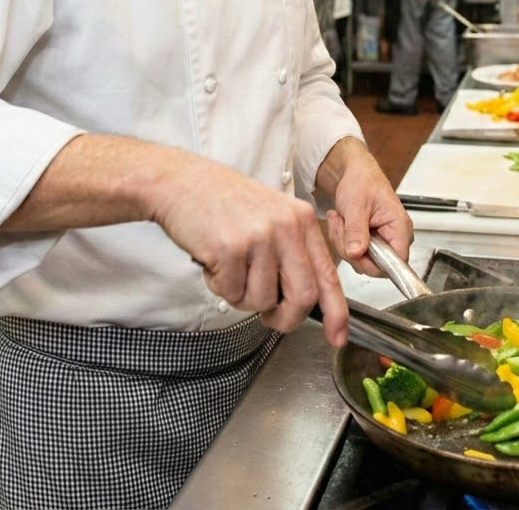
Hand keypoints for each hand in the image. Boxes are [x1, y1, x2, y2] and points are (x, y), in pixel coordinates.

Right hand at [149, 157, 349, 346]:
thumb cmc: (223, 201)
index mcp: (300, 218)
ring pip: (262, 300)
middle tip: (269, 317)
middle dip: (285, 318)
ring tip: (229, 266)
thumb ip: (292, 251)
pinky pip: (231, 293)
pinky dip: (219, 286)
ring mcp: (258, 237)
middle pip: (303, 297)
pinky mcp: (230, 249)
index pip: (328, 274)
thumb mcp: (271, 215)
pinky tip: (213, 260)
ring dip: (242, 296)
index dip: (336, 312)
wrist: (181, 182)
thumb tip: (308, 299)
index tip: (337, 337)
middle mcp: (285, 226)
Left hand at [316, 137, 411, 276]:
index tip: (353, 249)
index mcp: (400, 228)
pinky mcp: (370, 242)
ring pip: (360, 260)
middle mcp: (395, 238)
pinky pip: (355, 253)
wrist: (354, 172)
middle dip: (350, 248)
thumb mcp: (356, 205)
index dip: (373, 263)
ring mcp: (382, 241)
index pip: (395, 263)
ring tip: (339, 219)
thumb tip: (356, 254)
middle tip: (340, 225)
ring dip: (343, 242)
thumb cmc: (362, 181)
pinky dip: (342, 240)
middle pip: (374, 265)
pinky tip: (340, 223)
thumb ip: (357, 231)